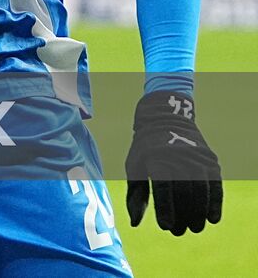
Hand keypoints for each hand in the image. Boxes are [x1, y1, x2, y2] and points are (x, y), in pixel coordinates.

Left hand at [124, 90, 222, 234]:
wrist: (165, 118)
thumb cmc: (145, 149)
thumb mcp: (135, 166)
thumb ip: (135, 195)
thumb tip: (136, 223)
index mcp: (156, 157)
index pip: (162, 187)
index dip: (165, 208)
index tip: (166, 227)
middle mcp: (178, 157)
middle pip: (183, 192)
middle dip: (183, 215)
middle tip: (180, 233)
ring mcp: (197, 158)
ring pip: (201, 191)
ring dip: (199, 213)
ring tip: (194, 228)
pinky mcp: (210, 161)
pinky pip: (215, 185)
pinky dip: (215, 202)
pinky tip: (212, 219)